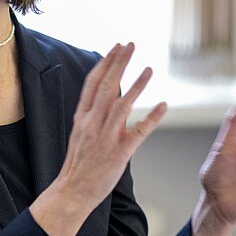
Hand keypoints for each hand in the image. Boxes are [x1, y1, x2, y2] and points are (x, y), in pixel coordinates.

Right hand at [31, 42, 166, 235]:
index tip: (116, 47)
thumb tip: (103, 98)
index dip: (105, 63)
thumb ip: (91, 115)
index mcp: (82, 117)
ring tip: (149, 68)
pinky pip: (139, 132)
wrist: (72, 191)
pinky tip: (163, 105)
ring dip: (137, 85)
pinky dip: (152, 117)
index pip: (93, 83)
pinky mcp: (119, 152)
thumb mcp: (79, 133)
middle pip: (107, 86)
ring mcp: (106, 137)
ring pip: (123, 105)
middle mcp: (93, 123)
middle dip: (120, 63)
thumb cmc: (78, 164)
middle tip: (131, 44)